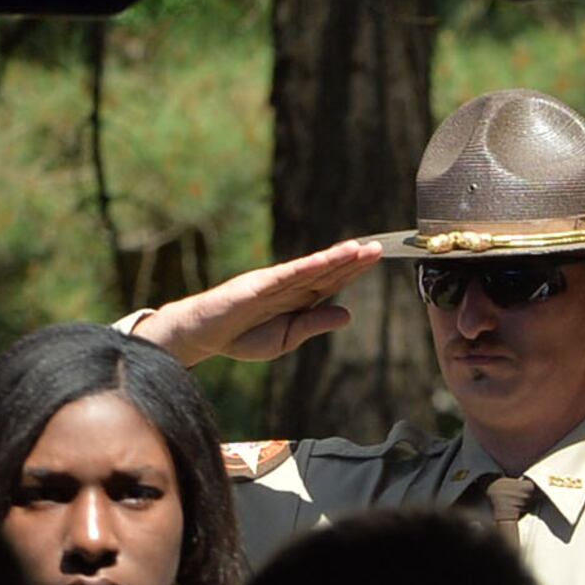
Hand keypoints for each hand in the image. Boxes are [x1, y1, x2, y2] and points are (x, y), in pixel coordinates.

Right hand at [130, 238, 384, 364]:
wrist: (205, 336)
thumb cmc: (243, 337)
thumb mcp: (287, 338)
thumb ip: (315, 324)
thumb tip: (348, 315)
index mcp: (298, 299)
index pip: (331, 281)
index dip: (353, 270)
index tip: (375, 258)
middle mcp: (290, 286)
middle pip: (326, 270)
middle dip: (352, 259)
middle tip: (378, 247)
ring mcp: (274, 283)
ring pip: (311, 268)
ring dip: (335, 258)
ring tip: (360, 248)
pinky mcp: (258, 285)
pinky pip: (288, 275)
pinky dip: (308, 266)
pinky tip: (326, 260)